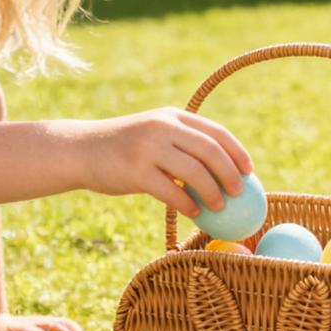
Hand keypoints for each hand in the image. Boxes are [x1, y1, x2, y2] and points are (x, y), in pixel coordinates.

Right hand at [77, 108, 253, 217]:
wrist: (82, 151)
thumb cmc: (125, 149)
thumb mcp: (154, 135)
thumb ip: (182, 144)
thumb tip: (222, 169)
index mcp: (172, 117)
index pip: (215, 132)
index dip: (236, 152)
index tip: (249, 171)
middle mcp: (163, 128)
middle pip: (210, 150)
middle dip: (230, 173)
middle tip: (239, 192)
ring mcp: (148, 148)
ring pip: (194, 172)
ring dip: (212, 192)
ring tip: (220, 208)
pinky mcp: (135, 171)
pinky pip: (170, 191)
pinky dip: (187, 204)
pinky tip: (195, 213)